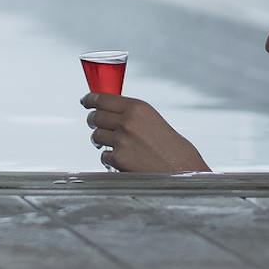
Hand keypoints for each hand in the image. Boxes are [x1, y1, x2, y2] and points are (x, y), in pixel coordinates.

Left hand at [84, 92, 209, 173]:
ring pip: (96, 136)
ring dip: (101, 141)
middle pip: (95, 117)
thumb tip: (109, 111)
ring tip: (116, 145)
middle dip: (94, 122)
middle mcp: (127, 121)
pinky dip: (110, 159)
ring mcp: (121, 140)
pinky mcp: (118, 159)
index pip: (103, 98)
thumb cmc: (172, 147)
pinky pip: (104, 156)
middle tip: (96, 125)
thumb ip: (132, 114)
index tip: (85, 101)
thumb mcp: (153, 120)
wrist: (183, 170)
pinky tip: (124, 160)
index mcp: (137, 108)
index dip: (90, 99)